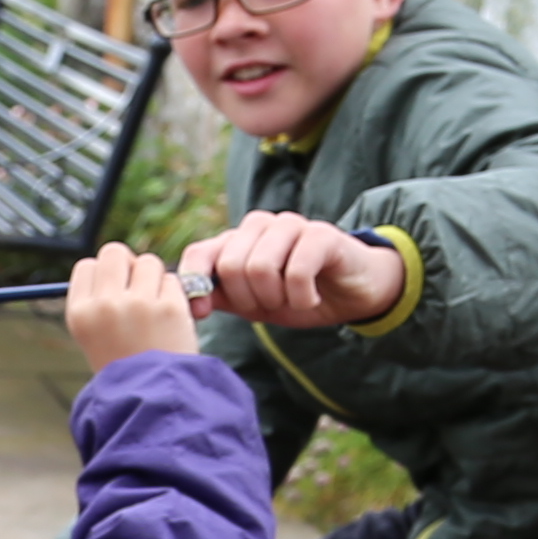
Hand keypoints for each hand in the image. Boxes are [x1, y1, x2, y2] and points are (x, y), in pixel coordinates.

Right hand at [62, 242, 198, 371]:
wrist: (151, 401)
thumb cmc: (124, 370)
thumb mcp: (94, 337)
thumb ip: (99, 300)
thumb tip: (118, 262)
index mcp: (80, 313)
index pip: (88, 266)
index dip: (104, 274)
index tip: (115, 291)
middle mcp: (105, 305)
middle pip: (115, 253)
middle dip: (129, 265)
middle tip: (138, 288)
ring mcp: (138, 304)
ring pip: (148, 262)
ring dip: (154, 278)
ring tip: (156, 307)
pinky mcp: (169, 308)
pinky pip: (172, 280)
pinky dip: (174, 295)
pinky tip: (171, 318)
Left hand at [193, 211, 407, 330]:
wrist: (353, 292)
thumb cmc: (299, 295)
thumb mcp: (253, 302)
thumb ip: (221, 295)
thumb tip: (185, 299)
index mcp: (238, 239)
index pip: (199, 253)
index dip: (195, 284)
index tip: (203, 313)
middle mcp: (260, 225)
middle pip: (231, 266)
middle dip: (247, 300)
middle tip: (269, 307)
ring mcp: (290, 225)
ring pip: (260, 267)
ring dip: (275, 298)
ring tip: (290, 301)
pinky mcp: (320, 234)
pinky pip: (295, 271)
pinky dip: (301, 297)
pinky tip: (310, 299)